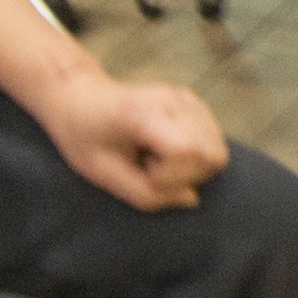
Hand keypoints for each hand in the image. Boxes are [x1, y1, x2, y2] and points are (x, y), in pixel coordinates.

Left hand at [34, 67, 226, 213]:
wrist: (80, 98)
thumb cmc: (84, 136)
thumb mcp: (102, 174)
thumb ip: (146, 194)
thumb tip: (191, 199)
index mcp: (143, 113)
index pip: (188, 150)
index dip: (171, 177)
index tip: (143, 172)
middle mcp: (174, 100)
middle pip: (212, 154)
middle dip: (186, 175)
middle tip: (149, 167)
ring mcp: (188, 99)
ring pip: (217, 150)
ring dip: (191, 167)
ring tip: (156, 157)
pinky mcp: (195, 104)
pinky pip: (214, 142)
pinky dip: (195, 156)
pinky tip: (165, 149)